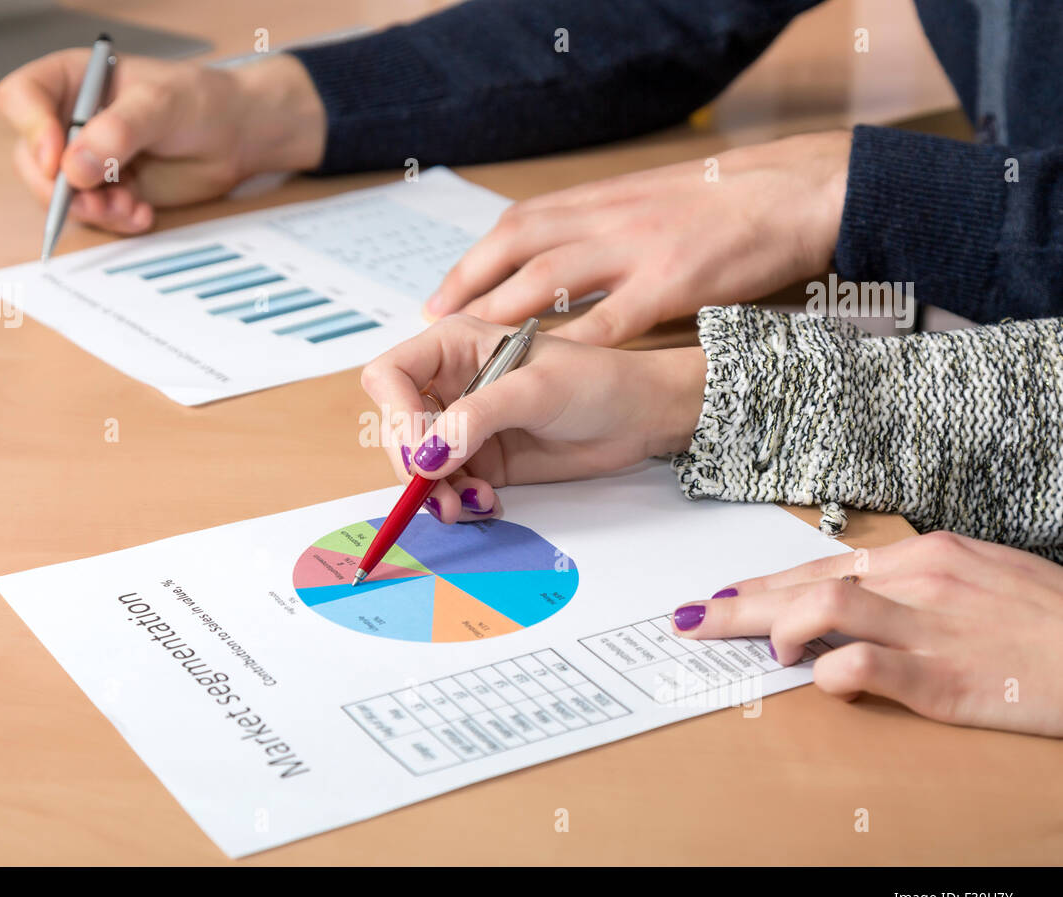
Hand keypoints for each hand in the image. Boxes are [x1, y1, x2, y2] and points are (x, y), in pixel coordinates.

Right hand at [0, 51, 324, 232]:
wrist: (236, 137)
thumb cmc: (201, 103)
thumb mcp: (162, 105)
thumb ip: (118, 133)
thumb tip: (73, 167)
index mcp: (72, 80)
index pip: (22, 98)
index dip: (31, 129)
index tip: (56, 157)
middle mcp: (70, 120)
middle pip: (30, 158)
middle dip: (60, 188)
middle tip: (97, 199)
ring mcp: (86, 160)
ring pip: (59, 195)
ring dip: (92, 210)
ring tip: (131, 206)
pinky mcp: (107, 192)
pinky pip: (92, 216)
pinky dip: (114, 221)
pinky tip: (142, 213)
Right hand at [359, 314, 704, 521]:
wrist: (640, 417)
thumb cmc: (598, 382)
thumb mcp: (535, 390)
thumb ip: (476, 419)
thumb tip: (426, 457)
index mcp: (453, 346)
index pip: (390, 375)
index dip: (394, 415)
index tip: (419, 454)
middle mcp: (449, 384)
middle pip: (396, 428)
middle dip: (413, 466)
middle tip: (440, 495)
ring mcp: (462, 426)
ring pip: (418, 466)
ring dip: (434, 493)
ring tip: (469, 506)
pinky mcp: (480, 461)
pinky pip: (447, 488)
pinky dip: (459, 503)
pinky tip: (488, 504)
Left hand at [424, 130, 850, 345]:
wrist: (798, 192)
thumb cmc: (728, 203)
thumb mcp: (653, 199)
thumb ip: (605, 225)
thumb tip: (558, 255)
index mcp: (604, 199)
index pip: (519, 225)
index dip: (475, 260)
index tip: (443, 293)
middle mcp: (611, 218)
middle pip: (519, 247)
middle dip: (471, 284)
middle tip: (436, 322)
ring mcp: (639, 248)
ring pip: (552, 279)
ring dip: (506, 312)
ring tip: (474, 345)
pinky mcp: (674, 282)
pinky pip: (613, 318)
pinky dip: (576, 343)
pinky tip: (547, 366)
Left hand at [670, 532, 1062, 736]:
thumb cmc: (1050, 619)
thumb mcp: (981, 580)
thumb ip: (918, 585)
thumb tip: (859, 596)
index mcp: (925, 557)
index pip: (822, 567)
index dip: (765, 585)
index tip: (722, 597)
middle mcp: (919, 581)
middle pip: (806, 584)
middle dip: (738, 604)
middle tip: (688, 619)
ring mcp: (930, 627)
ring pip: (825, 608)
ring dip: (776, 628)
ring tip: (759, 649)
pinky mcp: (944, 679)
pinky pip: (867, 666)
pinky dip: (832, 672)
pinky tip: (819, 679)